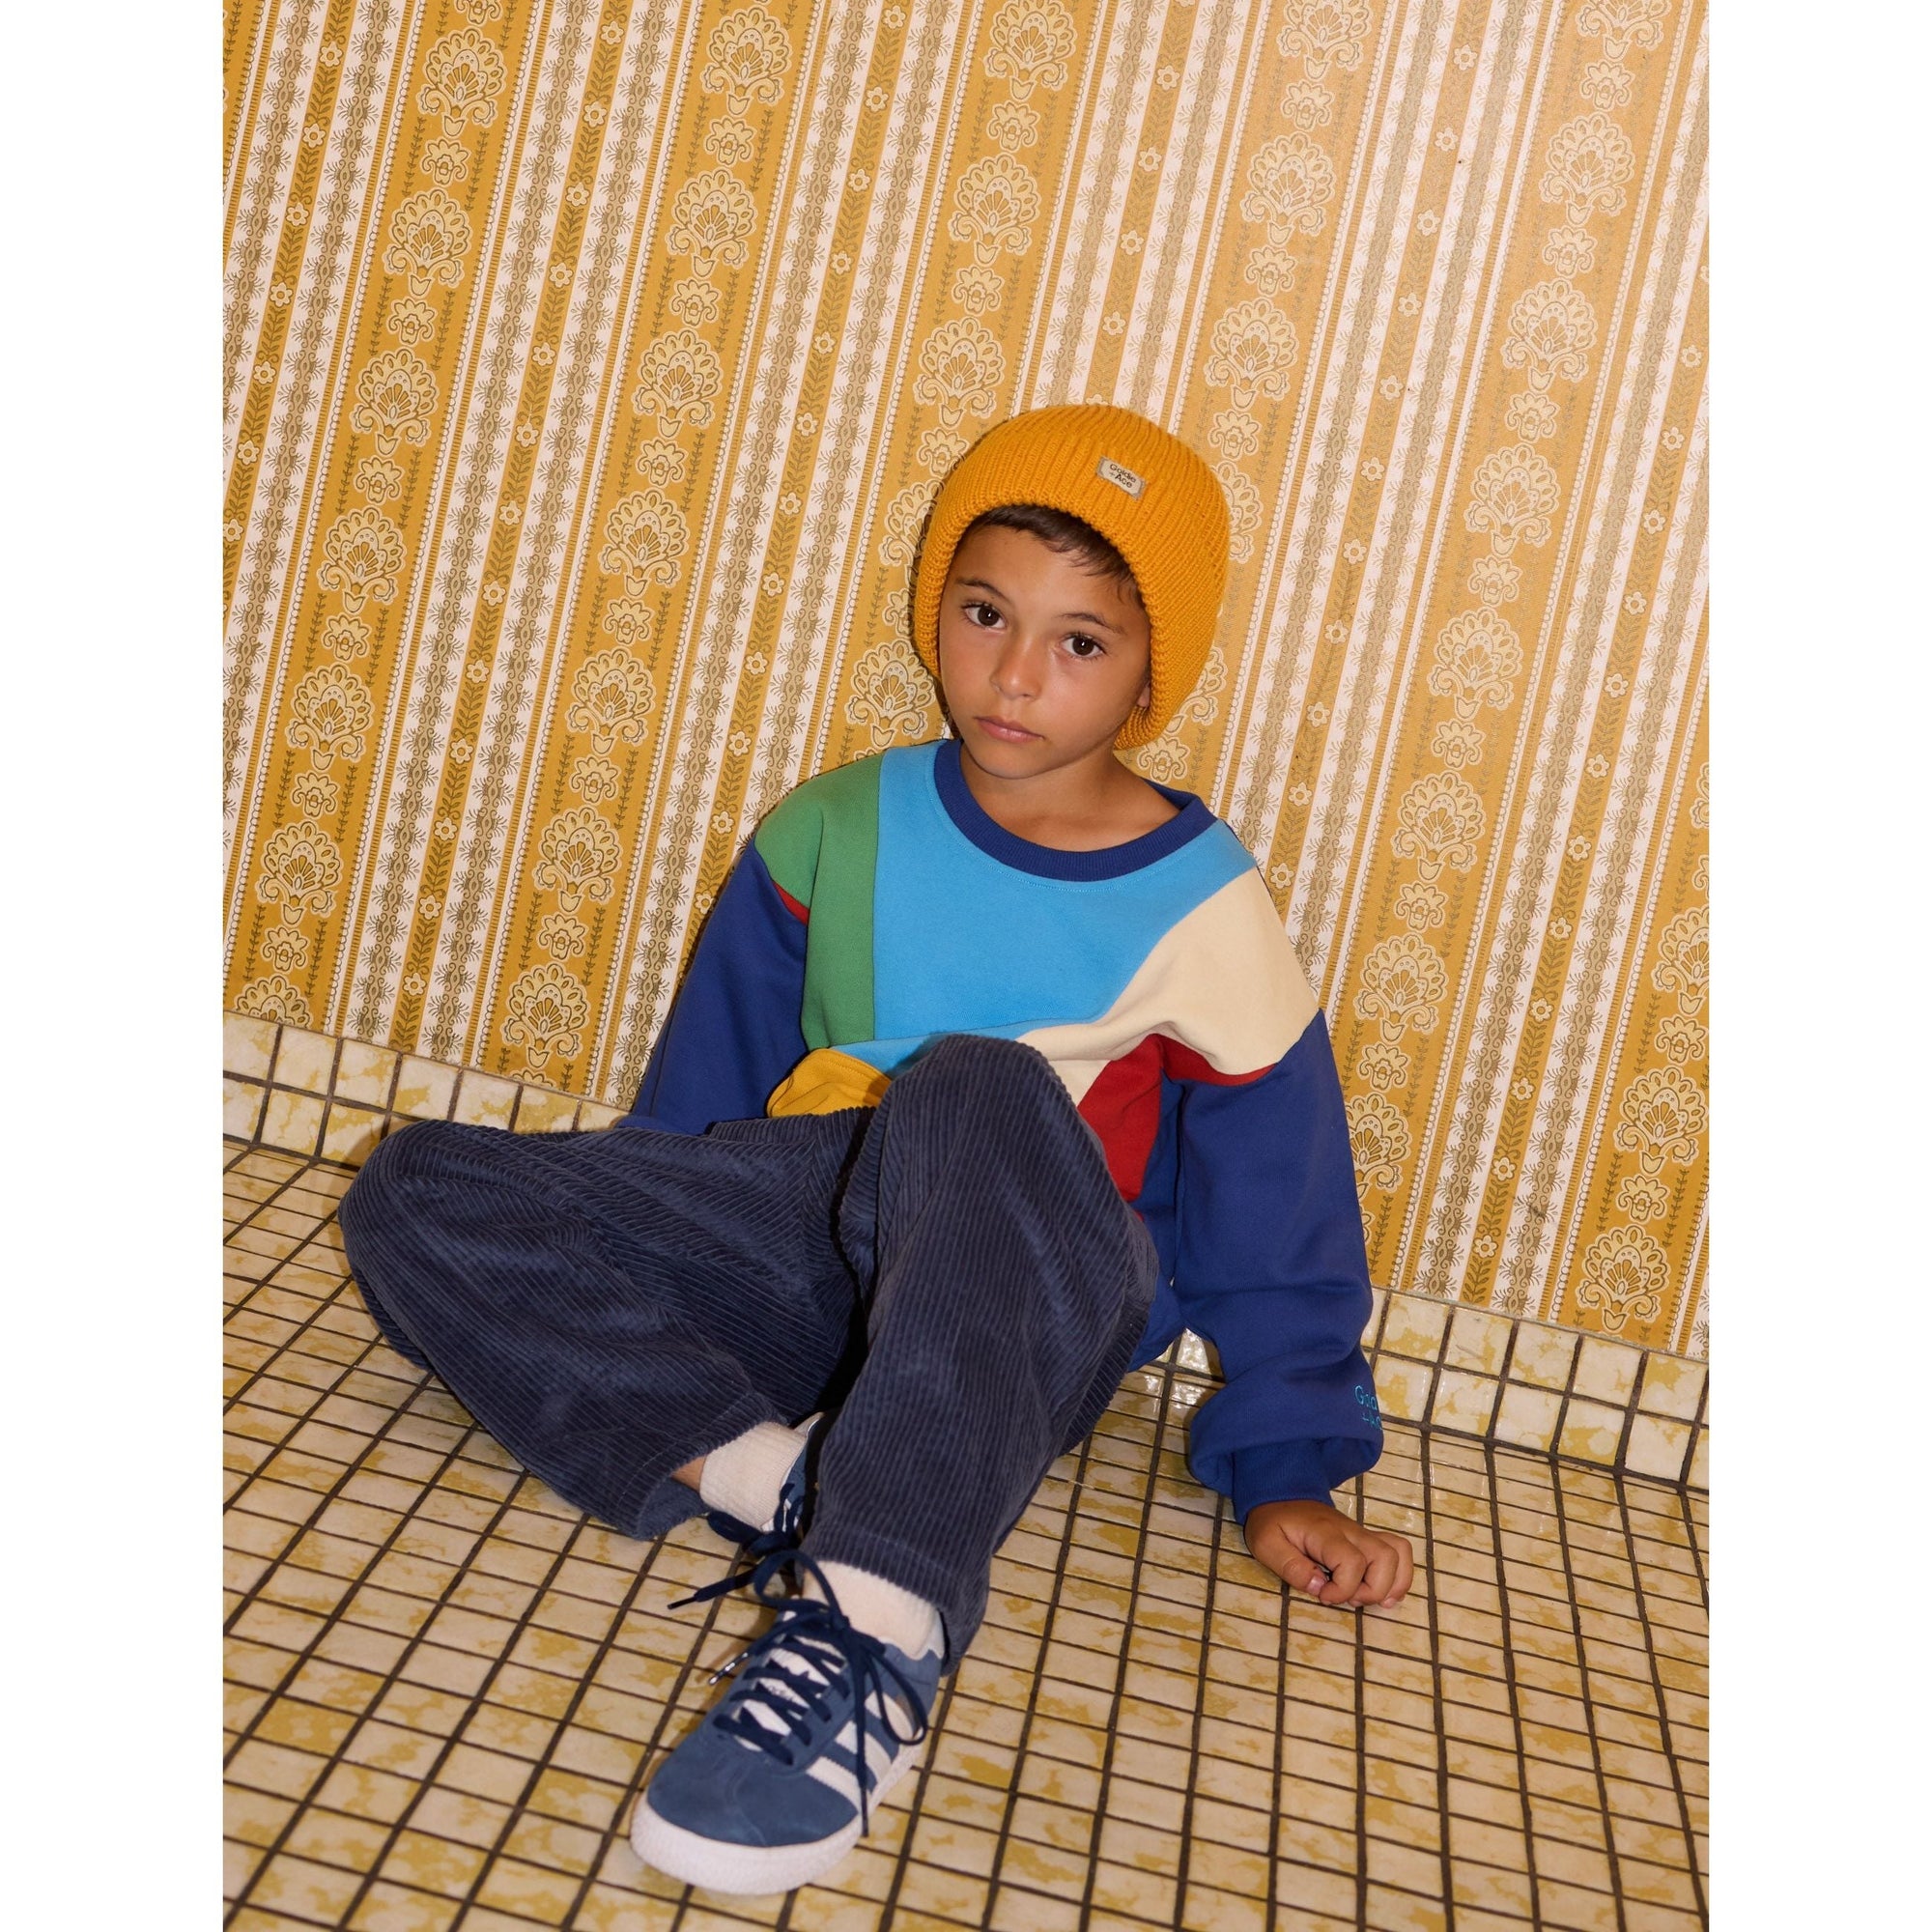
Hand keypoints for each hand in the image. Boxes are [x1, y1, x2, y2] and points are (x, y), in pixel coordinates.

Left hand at [1243, 1498, 1413, 1607]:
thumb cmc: (1273, 1522)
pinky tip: (1383, 1593)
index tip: (1322, 1595)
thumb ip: (1290, 1567)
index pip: (1352, 1562)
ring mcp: (1361, 1533)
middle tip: (1349, 1599)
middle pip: (1386, 1557)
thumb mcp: (1266, 1544)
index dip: (1343, 1589)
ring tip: (1370, 1599)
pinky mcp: (1366, 1539)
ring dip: (1392, 1583)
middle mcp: (1351, 1531)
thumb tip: (1319, 1587)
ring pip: (1399, 1552)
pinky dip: (1399, 1575)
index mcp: (1325, 1533)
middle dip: (1374, 1590)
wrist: (1280, 1495)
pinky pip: (1398, 1551)